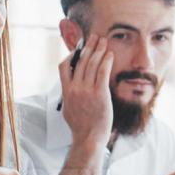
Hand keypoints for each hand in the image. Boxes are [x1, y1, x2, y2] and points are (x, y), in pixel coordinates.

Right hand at [58, 35, 112, 149]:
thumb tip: (70, 88)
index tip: (78, 48)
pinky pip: (102, 72)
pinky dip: (106, 61)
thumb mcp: (68, 109)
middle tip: (94, 37)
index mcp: (66, 91)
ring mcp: (87, 90)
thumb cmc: (80, 126)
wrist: (88, 137)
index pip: (64, 67)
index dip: (71, 55)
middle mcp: (75, 88)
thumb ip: (69, 96)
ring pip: (91, 64)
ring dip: (98, 50)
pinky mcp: (99, 93)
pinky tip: (110, 54)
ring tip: (103, 41)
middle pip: (80, 61)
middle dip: (88, 47)